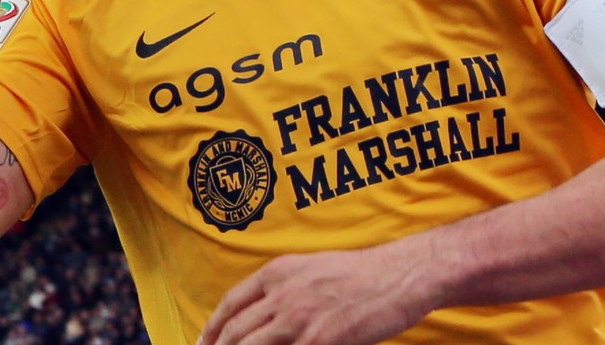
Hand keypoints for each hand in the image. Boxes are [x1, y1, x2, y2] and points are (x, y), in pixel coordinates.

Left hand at [198, 247, 438, 344]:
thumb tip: (261, 314)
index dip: (212, 329)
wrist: (399, 276)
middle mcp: (282, 294)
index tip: (204, 343)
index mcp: (279, 272)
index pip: (231, 304)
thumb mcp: (313, 268)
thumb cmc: (362, 273)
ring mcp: (299, 319)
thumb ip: (284, 288)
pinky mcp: (318, 341)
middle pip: (236, 332)